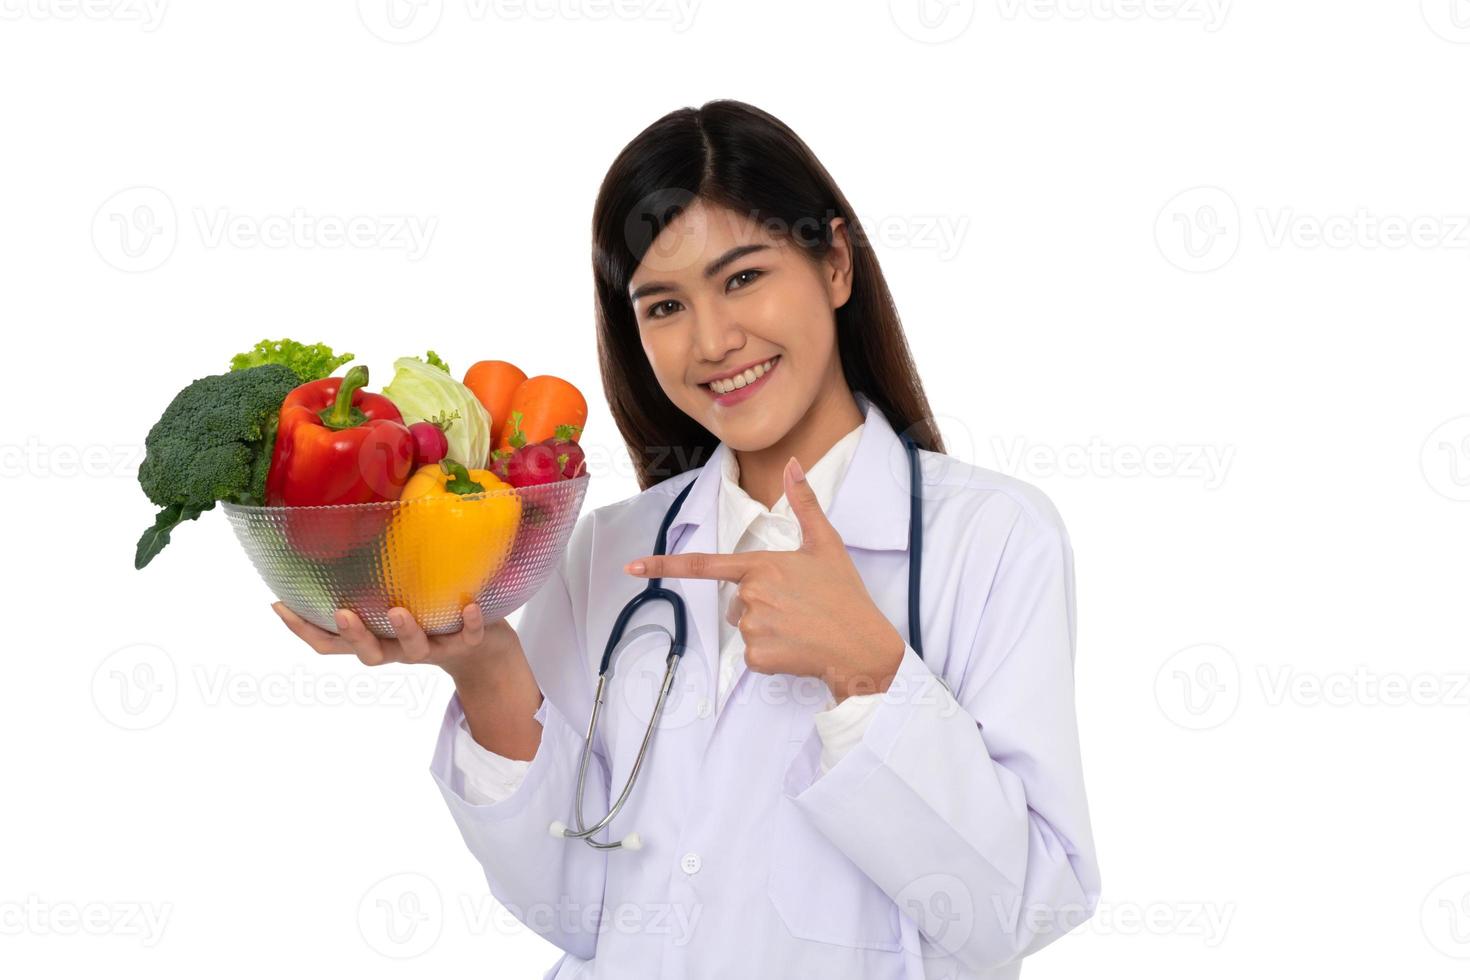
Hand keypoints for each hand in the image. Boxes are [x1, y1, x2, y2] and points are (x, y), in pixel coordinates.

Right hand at [272, 601, 516, 682]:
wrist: (482, 649)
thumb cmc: (428, 615)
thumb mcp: (395, 598)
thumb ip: (373, 580)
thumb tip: (340, 532)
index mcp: (376, 638)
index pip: (331, 643)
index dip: (303, 630)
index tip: (279, 604)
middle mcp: (398, 648)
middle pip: (369, 654)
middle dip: (354, 636)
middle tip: (342, 614)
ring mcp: (432, 648)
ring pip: (414, 649)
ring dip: (405, 631)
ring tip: (398, 611)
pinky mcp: (466, 644)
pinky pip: (467, 638)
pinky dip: (469, 623)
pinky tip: (470, 606)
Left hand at [624, 456, 904, 702]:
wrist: (862, 646)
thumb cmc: (844, 594)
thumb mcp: (826, 543)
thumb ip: (804, 502)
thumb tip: (794, 463)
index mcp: (760, 565)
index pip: (703, 565)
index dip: (663, 565)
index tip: (631, 567)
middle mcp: (750, 595)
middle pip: (736, 600)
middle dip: (760, 603)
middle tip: (798, 606)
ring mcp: (752, 627)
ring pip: (745, 626)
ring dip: (768, 628)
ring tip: (801, 626)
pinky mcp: (757, 658)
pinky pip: (753, 654)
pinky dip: (772, 654)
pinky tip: (797, 647)